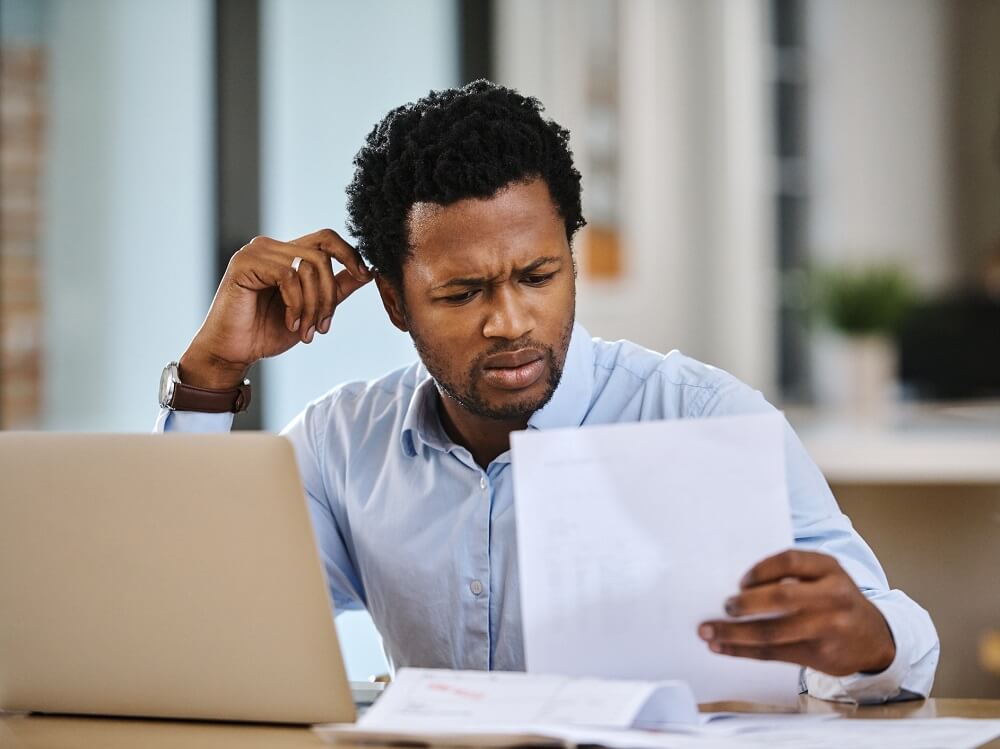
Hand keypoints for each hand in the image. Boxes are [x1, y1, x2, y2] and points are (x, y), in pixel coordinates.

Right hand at [180, 229, 371, 388]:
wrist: (233, 352)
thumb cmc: (267, 331)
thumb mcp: (312, 309)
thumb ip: (336, 289)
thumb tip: (369, 272)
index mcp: (287, 253)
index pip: (326, 238)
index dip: (350, 254)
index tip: (366, 276)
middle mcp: (271, 247)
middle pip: (321, 256)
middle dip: (328, 295)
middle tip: (323, 326)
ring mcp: (256, 252)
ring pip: (307, 267)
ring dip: (313, 306)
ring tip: (306, 331)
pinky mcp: (244, 263)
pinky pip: (288, 276)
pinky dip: (296, 304)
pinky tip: (290, 323)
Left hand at [697, 549, 895, 676]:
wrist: (875, 638)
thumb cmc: (835, 601)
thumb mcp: (825, 578)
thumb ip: (793, 575)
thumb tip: (737, 585)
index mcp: (829, 568)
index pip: (790, 561)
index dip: (761, 570)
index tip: (740, 581)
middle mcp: (832, 596)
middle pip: (781, 598)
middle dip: (746, 603)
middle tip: (724, 606)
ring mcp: (828, 627)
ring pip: (773, 632)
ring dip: (734, 633)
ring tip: (708, 632)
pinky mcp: (820, 655)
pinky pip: (774, 653)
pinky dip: (743, 651)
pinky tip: (723, 648)